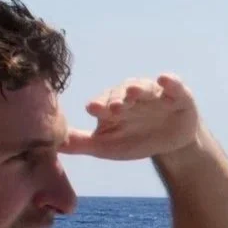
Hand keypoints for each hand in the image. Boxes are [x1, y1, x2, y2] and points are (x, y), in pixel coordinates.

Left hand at [62, 74, 203, 161]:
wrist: (171, 143)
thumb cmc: (135, 140)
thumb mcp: (107, 147)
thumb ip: (80, 144)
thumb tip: (50, 143)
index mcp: (112, 105)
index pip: (102, 103)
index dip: (98, 105)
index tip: (92, 109)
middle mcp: (131, 95)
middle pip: (122, 94)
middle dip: (117, 99)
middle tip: (114, 107)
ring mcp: (154, 94)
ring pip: (144, 88)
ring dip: (138, 89)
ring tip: (133, 92)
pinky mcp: (178, 94)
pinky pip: (174, 85)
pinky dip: (170, 82)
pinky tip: (164, 80)